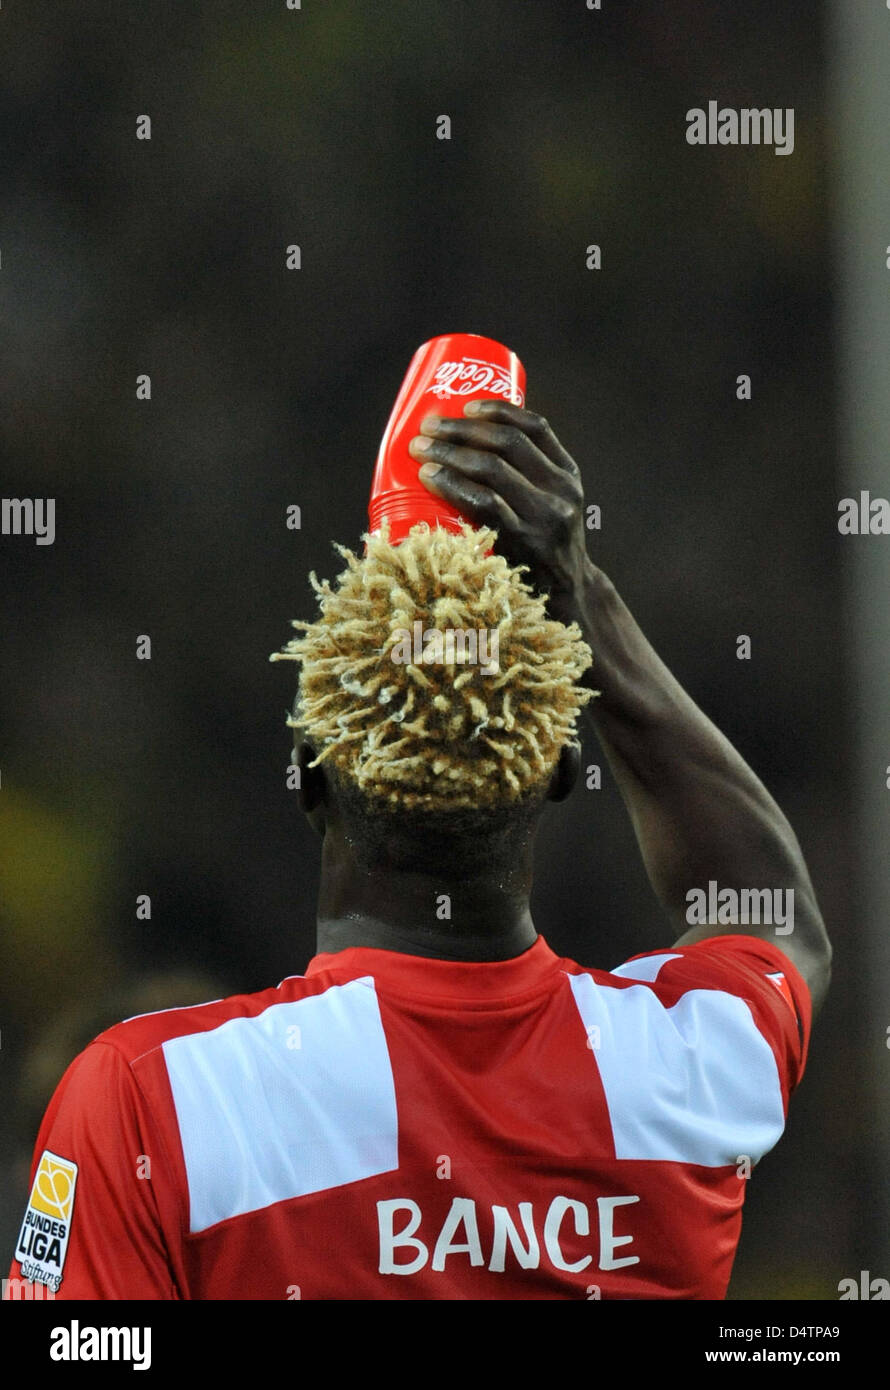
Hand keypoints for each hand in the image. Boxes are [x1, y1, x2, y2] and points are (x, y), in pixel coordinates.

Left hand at [409, 400, 593, 625]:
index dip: (497, 411)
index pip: (535, 428)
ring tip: (420, 452)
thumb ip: (526, 481)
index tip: (465, 406)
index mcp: (568, 475)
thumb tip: (463, 447)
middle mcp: (562, 492)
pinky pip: (483, 504)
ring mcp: (544, 518)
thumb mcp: (552, 508)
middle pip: (506, 445)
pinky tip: (430, 479)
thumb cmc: (543, 549)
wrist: (568, 600)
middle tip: (426, 428)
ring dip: (449, 455)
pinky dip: (452, 486)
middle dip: (460, 431)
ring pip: (491, 470)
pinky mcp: (523, 543)